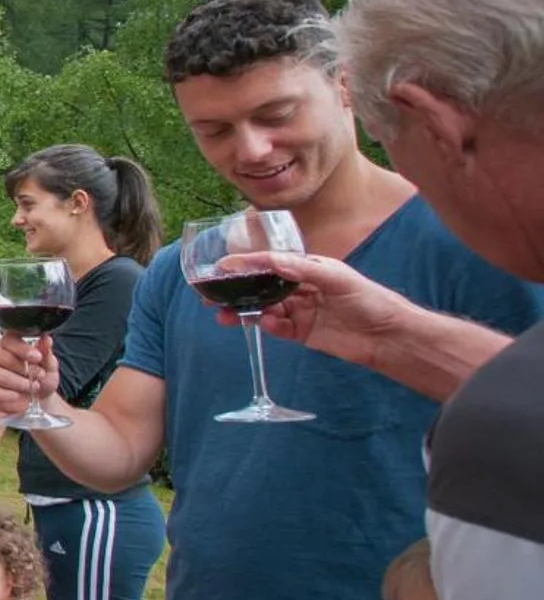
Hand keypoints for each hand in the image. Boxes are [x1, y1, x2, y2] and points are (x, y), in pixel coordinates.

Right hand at [0, 335, 63, 419]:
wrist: (38, 402)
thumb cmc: (41, 380)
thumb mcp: (49, 367)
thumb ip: (46, 353)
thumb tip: (46, 339)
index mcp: (11, 345)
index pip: (8, 339)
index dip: (22, 348)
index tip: (37, 357)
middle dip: (19, 366)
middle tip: (37, 375)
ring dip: (14, 381)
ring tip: (29, 387)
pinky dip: (5, 394)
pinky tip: (17, 396)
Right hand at [214, 251, 410, 369]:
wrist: (389, 337)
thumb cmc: (370, 300)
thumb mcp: (338, 278)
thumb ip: (304, 270)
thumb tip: (274, 262)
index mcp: (308, 269)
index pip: (271, 263)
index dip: (246, 263)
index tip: (223, 266)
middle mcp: (300, 288)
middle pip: (261, 286)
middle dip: (236, 289)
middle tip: (211, 294)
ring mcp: (300, 311)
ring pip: (263, 308)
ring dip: (243, 310)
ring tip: (223, 315)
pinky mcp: (301, 333)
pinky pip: (277, 328)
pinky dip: (267, 326)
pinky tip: (266, 324)